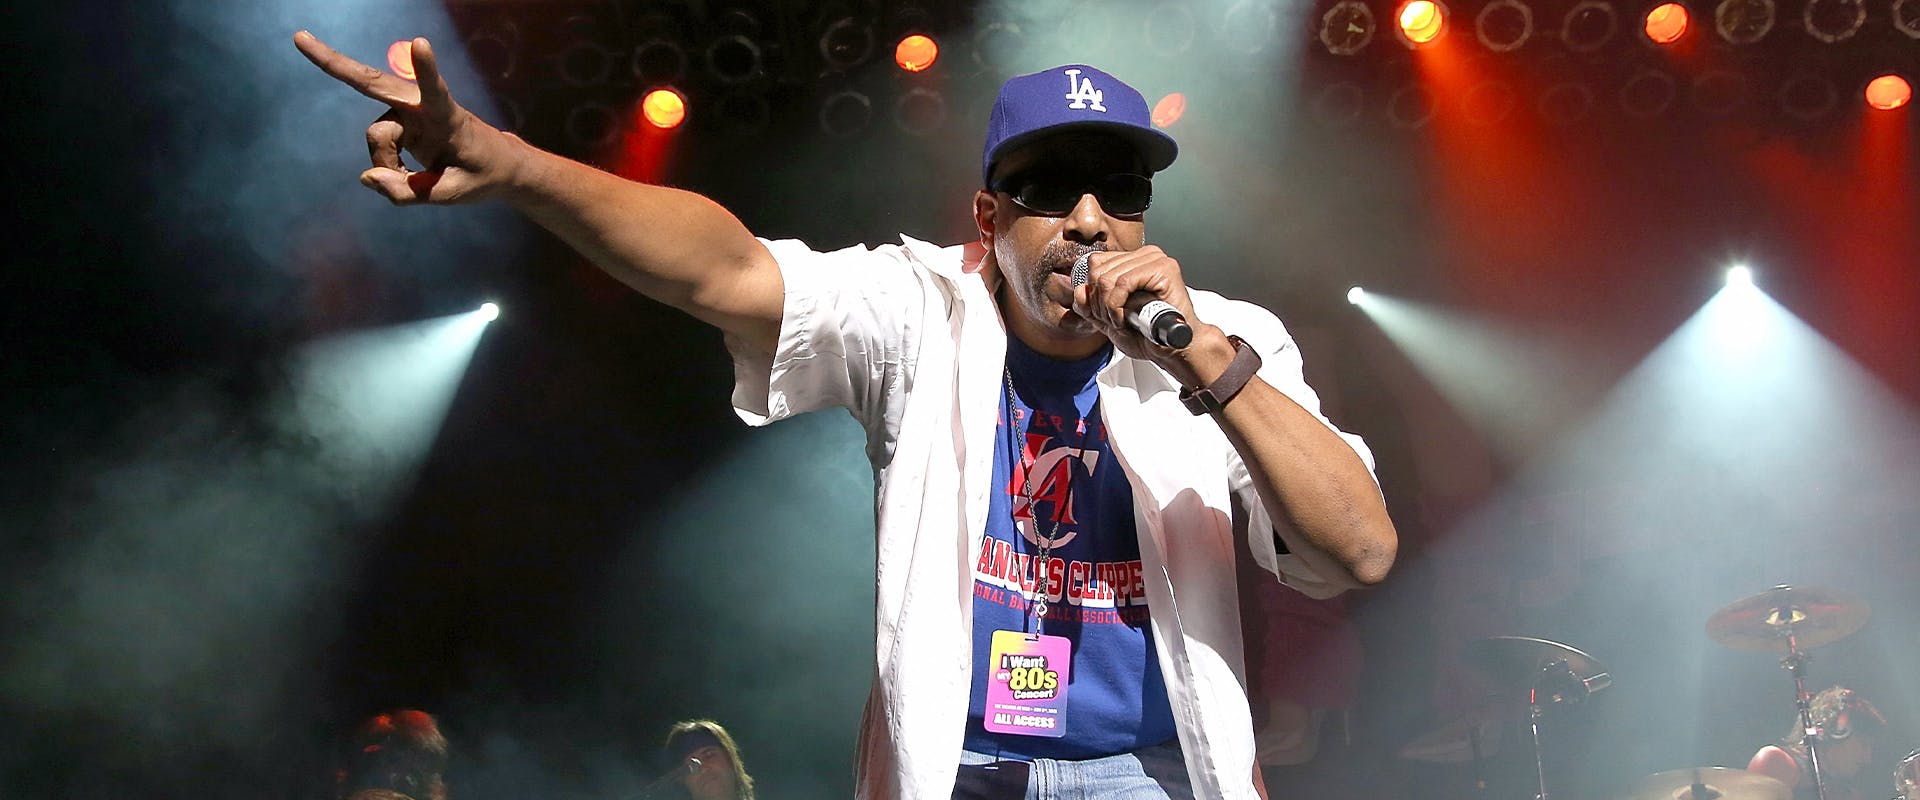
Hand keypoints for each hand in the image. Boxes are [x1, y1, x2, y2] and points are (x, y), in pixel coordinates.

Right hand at [293, 31, 513, 204]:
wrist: (495, 165)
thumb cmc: (480, 175)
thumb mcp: (451, 194)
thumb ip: (410, 192)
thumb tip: (367, 177)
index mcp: (448, 116)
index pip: (435, 91)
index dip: (426, 69)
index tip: (420, 42)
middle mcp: (421, 106)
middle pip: (373, 84)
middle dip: (335, 63)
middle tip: (300, 37)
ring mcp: (406, 112)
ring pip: (377, 137)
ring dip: (388, 163)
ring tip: (414, 177)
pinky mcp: (398, 122)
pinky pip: (378, 146)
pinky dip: (386, 164)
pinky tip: (406, 170)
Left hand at [1070, 246, 1228, 382]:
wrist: (1170, 349)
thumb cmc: (1146, 335)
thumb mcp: (1107, 319)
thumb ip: (1090, 305)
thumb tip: (1080, 291)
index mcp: (1132, 261)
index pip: (1095, 263)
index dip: (1092, 293)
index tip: (1104, 316)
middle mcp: (1144, 255)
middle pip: (1098, 270)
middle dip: (1098, 304)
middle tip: (1113, 321)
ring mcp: (1155, 259)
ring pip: (1107, 278)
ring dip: (1108, 308)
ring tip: (1121, 322)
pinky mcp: (1163, 268)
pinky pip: (1123, 283)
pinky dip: (1117, 306)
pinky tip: (1126, 319)